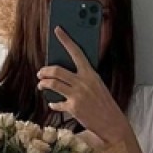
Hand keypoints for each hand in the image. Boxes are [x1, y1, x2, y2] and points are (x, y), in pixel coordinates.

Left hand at [37, 26, 129, 144]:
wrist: (112, 123)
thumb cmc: (104, 103)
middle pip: (57, 70)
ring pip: (53, 84)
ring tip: (41, 85)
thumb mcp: (97, 85)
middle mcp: (84, 82)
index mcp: (91, 73)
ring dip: (43, 84)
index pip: (76, 51)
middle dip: (45, 70)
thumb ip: (83, 78)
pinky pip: (57, 103)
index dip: (66, 39)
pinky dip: (53, 103)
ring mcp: (78, 95)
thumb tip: (65, 73)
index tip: (57, 29)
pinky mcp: (73, 108)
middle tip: (40, 72)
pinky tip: (52, 103)